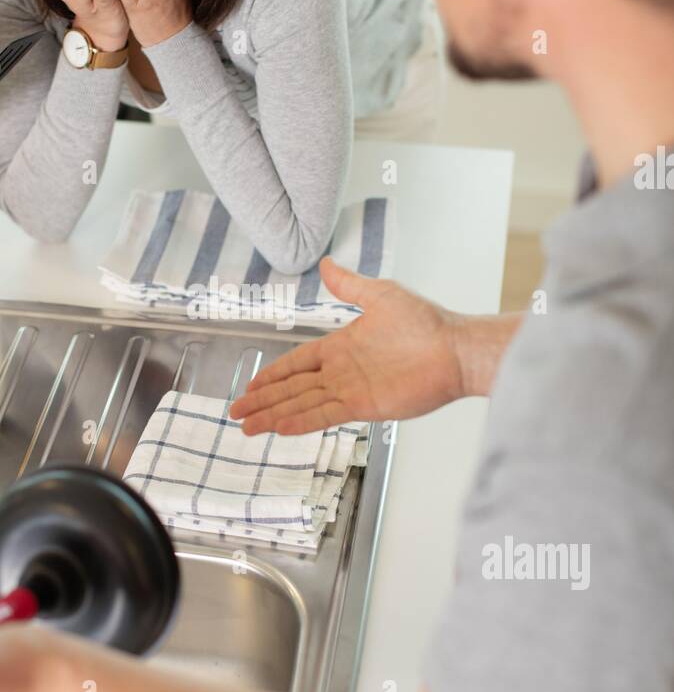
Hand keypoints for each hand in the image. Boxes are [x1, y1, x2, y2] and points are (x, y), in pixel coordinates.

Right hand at [228, 255, 466, 434]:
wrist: (455, 349)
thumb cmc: (425, 322)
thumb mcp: (381, 295)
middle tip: (235, 411)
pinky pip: (324, 415)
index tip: (251, 383)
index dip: (272, 374)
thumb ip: (349, 285)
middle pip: (292, 388)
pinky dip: (300, 422)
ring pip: (301, 404)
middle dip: (263, 400)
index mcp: (341, 346)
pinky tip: (278, 428)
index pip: (297, 363)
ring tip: (246, 427)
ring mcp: (351, 391)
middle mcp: (342, 372)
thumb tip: (325, 263)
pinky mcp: (364, 406)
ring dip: (273, 415)